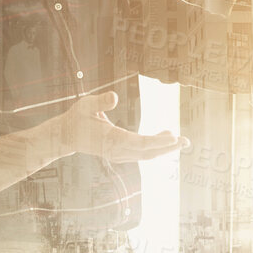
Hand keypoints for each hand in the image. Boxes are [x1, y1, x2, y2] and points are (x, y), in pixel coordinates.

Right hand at [52, 91, 186, 161]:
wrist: (65, 136)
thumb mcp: (85, 105)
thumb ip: (100, 101)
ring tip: (178, 139)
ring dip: (163, 148)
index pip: (140, 142)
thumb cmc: (76, 118)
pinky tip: (163, 140)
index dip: (158, 141)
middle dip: (168, 147)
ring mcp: (117, 155)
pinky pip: (140, 154)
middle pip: (148, 152)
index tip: (174, 137)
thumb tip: (114, 97)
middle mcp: (116, 151)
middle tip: (186, 141)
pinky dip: (153, 149)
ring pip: (145, 155)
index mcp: (111, 139)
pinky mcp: (118, 154)